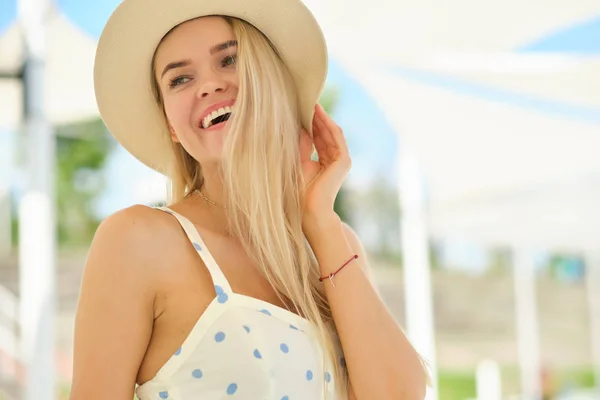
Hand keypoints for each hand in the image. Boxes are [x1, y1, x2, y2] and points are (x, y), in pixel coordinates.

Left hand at [299, 104, 350, 218]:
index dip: (310, 124)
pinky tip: (318, 113)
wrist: (310, 209)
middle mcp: (334, 160)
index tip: (299, 109)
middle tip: (305, 100)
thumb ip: (301, 145)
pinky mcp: (344, 160)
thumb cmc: (301, 191)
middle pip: (325, 133)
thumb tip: (299, 127)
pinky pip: (336, 137)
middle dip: (316, 118)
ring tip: (311, 103)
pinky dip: (328, 124)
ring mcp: (340, 160)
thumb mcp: (298, 162)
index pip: (318, 138)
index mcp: (323, 162)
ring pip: (331, 132)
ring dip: (322, 118)